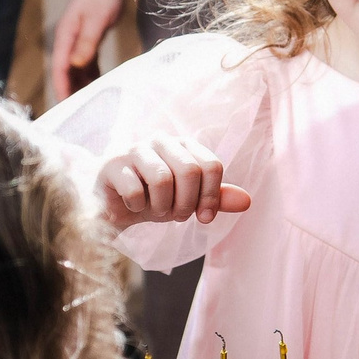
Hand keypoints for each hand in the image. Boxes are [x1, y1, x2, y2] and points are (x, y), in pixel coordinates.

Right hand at [48, 0, 126, 100]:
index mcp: (66, 36)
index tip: (66, 109)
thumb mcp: (98, 18)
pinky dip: (91, 75)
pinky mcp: (87, 38)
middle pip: (66, 73)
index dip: (62, 89)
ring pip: (76, 70)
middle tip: (79, 116)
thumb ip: (87, 42)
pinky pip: (86, 63)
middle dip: (71, 93)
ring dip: (81, 86)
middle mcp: (68, 41)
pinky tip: (99, 87)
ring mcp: (77, 40)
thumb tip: (76, 65)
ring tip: (90, 107)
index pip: (60, 69)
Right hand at [96, 135, 254, 228]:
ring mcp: (135, 150)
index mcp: (184, 146)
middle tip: (177, 217)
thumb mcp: (188, 201)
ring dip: (162, 207)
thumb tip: (247, 201)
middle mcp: (161, 141)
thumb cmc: (154, 199)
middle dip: (186, 203)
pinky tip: (133, 207)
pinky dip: (138, 207)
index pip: (211, 165)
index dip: (211, 197)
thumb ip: (216, 198)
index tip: (204, 218)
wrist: (113, 204)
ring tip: (156, 212)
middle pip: (190, 170)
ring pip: (162, 178)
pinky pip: (135, 189)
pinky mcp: (112, 165)